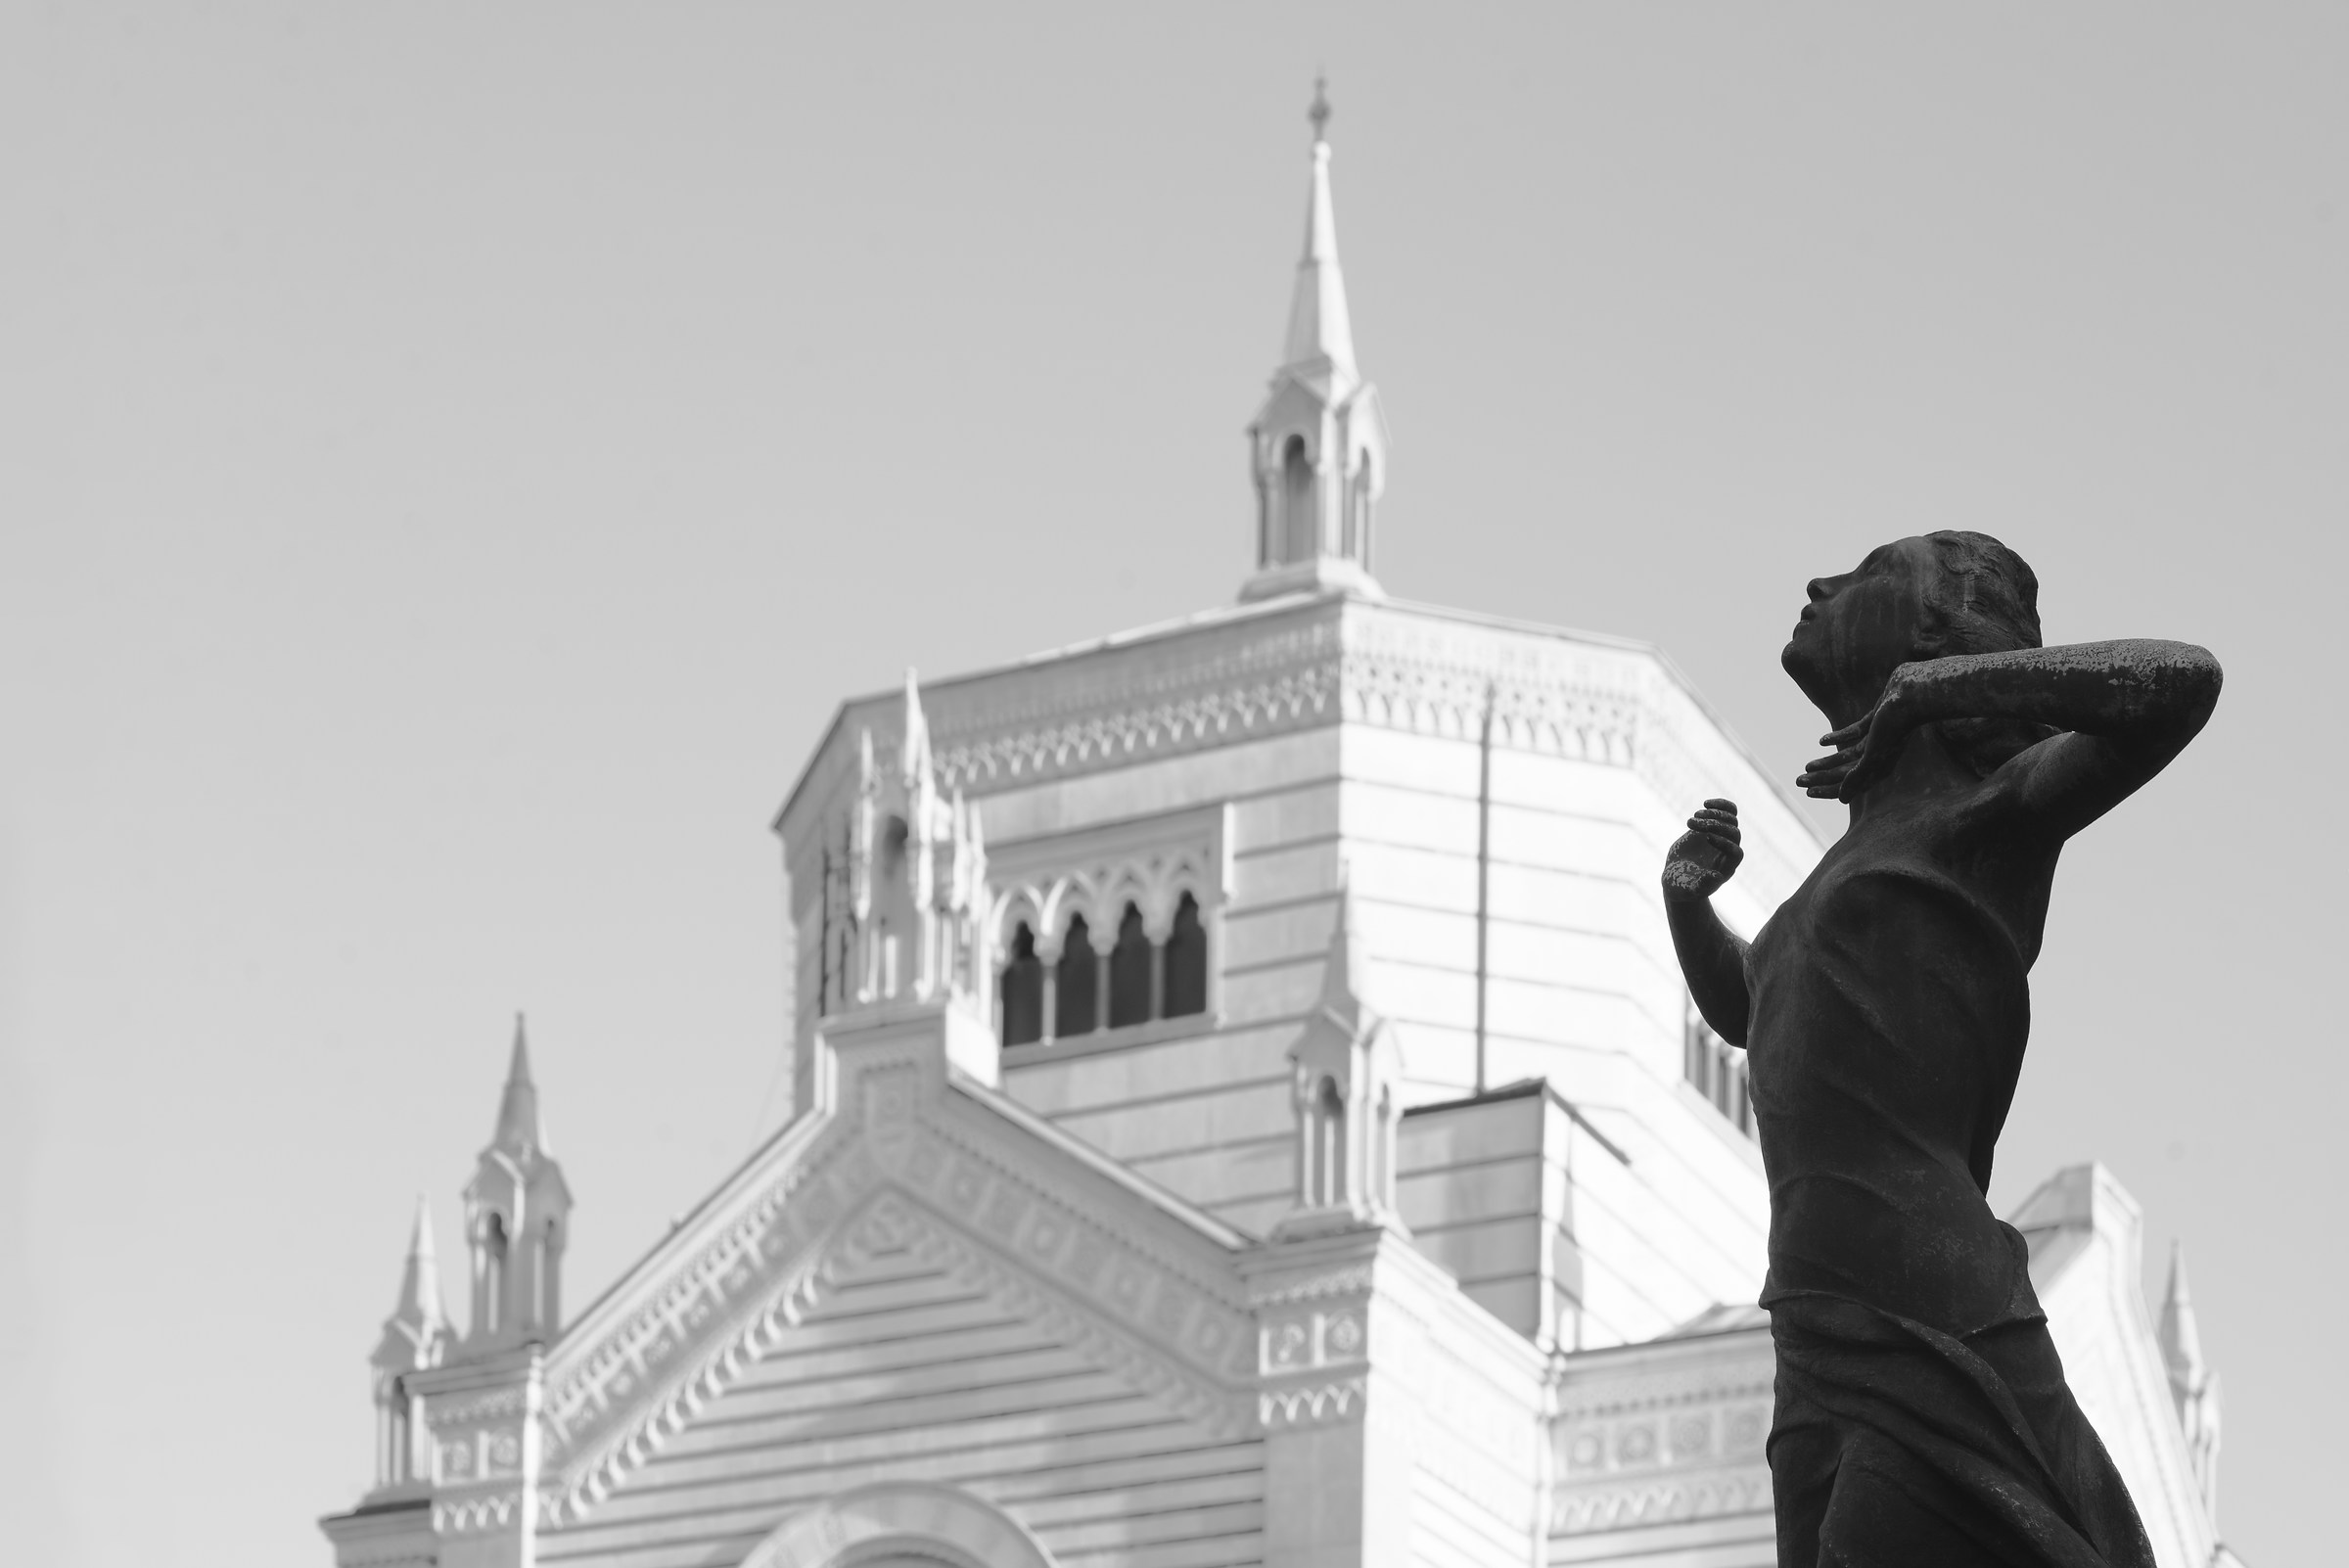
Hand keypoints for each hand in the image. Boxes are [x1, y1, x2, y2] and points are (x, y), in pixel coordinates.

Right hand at [1663, 799, 1742, 902]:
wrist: (1677, 876)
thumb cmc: (1683, 887)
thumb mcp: (1690, 888)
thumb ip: (1703, 884)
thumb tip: (1717, 877)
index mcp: (1726, 867)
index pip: (1735, 852)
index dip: (1724, 843)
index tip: (1706, 838)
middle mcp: (1728, 851)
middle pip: (1734, 833)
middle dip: (1715, 826)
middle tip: (1691, 824)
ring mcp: (1723, 837)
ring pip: (1732, 820)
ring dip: (1715, 814)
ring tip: (1696, 815)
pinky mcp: (1714, 828)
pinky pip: (1727, 812)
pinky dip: (1720, 806)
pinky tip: (1706, 804)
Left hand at [1799, 668, 1922, 799]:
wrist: (1913, 694)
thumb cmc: (1895, 725)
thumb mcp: (1874, 753)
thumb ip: (1859, 776)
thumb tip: (1842, 799)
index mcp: (1880, 767)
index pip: (1851, 785)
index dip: (1829, 790)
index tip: (1808, 793)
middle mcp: (1880, 756)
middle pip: (1846, 773)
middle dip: (1822, 778)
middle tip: (1798, 781)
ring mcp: (1878, 738)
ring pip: (1847, 756)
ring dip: (1827, 762)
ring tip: (1806, 767)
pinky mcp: (1876, 720)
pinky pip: (1854, 733)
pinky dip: (1837, 738)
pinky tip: (1821, 741)